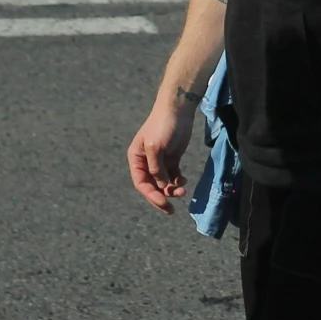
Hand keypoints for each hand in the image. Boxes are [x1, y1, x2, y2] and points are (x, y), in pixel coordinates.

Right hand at [126, 93, 198, 213]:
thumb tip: (162, 186)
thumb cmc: (163, 126)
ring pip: (164, 183)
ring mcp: (160, 161)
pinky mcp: (172, 159)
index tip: (163, 204)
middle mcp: (146, 162)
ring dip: (172, 190)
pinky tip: (184, 182)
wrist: (178, 109)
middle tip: (171, 209)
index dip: (151, 196)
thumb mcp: (156, 147)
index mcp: (136, 159)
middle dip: (161, 197)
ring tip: (183, 190)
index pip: (141, 183)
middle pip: (152, 186)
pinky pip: (173, 177)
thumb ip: (156, 168)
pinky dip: (178, 182)